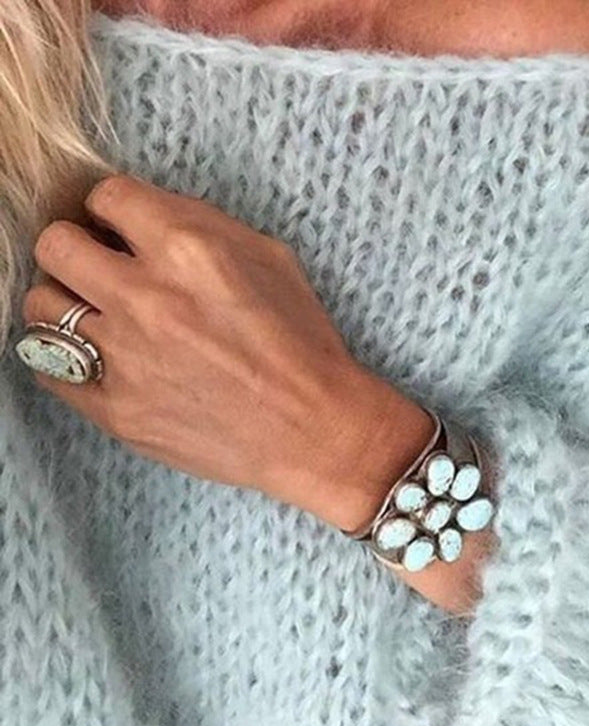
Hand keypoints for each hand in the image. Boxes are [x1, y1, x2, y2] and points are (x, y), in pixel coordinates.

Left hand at [22, 172, 427, 525]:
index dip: (111, 209)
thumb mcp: (273, 261)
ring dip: (67, 303)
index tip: (117, 226)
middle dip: (75, 247)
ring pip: (41, 307)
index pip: (105, 196)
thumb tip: (150, 216)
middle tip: (98, 266)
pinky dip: (65, 358)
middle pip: (55, 245)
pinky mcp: (115, 410)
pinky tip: (97, 359)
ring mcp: (123, 357)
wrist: (312, 430)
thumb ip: (204, 226)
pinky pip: (47, 369)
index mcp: (188, 251)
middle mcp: (145, 297)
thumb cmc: (302, 345)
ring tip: (98, 317)